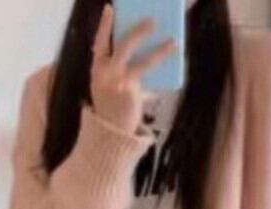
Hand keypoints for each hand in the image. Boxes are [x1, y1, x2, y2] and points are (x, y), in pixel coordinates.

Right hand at [90, 3, 177, 134]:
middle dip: (138, 32)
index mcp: (97, 70)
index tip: (110, 9)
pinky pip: (151, 82)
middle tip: (152, 20)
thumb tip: (145, 63)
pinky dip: (162, 75)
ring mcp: (119, 83)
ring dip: (160, 52)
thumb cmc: (112, 111)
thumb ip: (123, 75)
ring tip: (173, 43)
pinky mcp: (132, 93)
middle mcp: (105, 74)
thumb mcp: (110, 89)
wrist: (110, 134)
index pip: (98, 43)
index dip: (104, 26)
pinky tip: (172, 69)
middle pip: (123, 46)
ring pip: (143, 62)